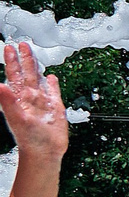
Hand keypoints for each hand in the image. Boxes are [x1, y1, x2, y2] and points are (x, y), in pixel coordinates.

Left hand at [0, 41, 67, 168]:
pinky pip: (53, 92)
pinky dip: (52, 84)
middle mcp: (29, 98)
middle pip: (26, 73)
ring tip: (34, 55)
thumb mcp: (16, 117)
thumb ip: (7, 101)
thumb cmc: (29, 139)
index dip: (12, 62)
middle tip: (21, 45)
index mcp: (18, 98)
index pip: (14, 75)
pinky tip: (52, 78)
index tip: (9, 48)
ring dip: (36, 67)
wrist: (45, 152)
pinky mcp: (55, 108)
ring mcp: (42, 102)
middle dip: (23, 59)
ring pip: (38, 79)